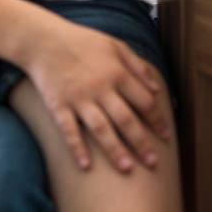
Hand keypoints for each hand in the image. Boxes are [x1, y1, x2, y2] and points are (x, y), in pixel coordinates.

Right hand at [21, 20, 169, 172]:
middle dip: (142, 143)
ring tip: (127, 169)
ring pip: (101, 129)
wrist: (44, 41)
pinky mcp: (58, 106)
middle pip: (126, 120)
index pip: (144, 102)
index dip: (157, 121)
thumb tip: (158, 88)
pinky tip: (86, 166)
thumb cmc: (84, 42)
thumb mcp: (116, 46)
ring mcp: (79, 99)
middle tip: (153, 163)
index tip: (166, 137)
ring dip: (115, 150)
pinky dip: (77, 148)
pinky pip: (69, 131)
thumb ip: (138, 66)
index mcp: (118, 73)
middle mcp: (101, 88)